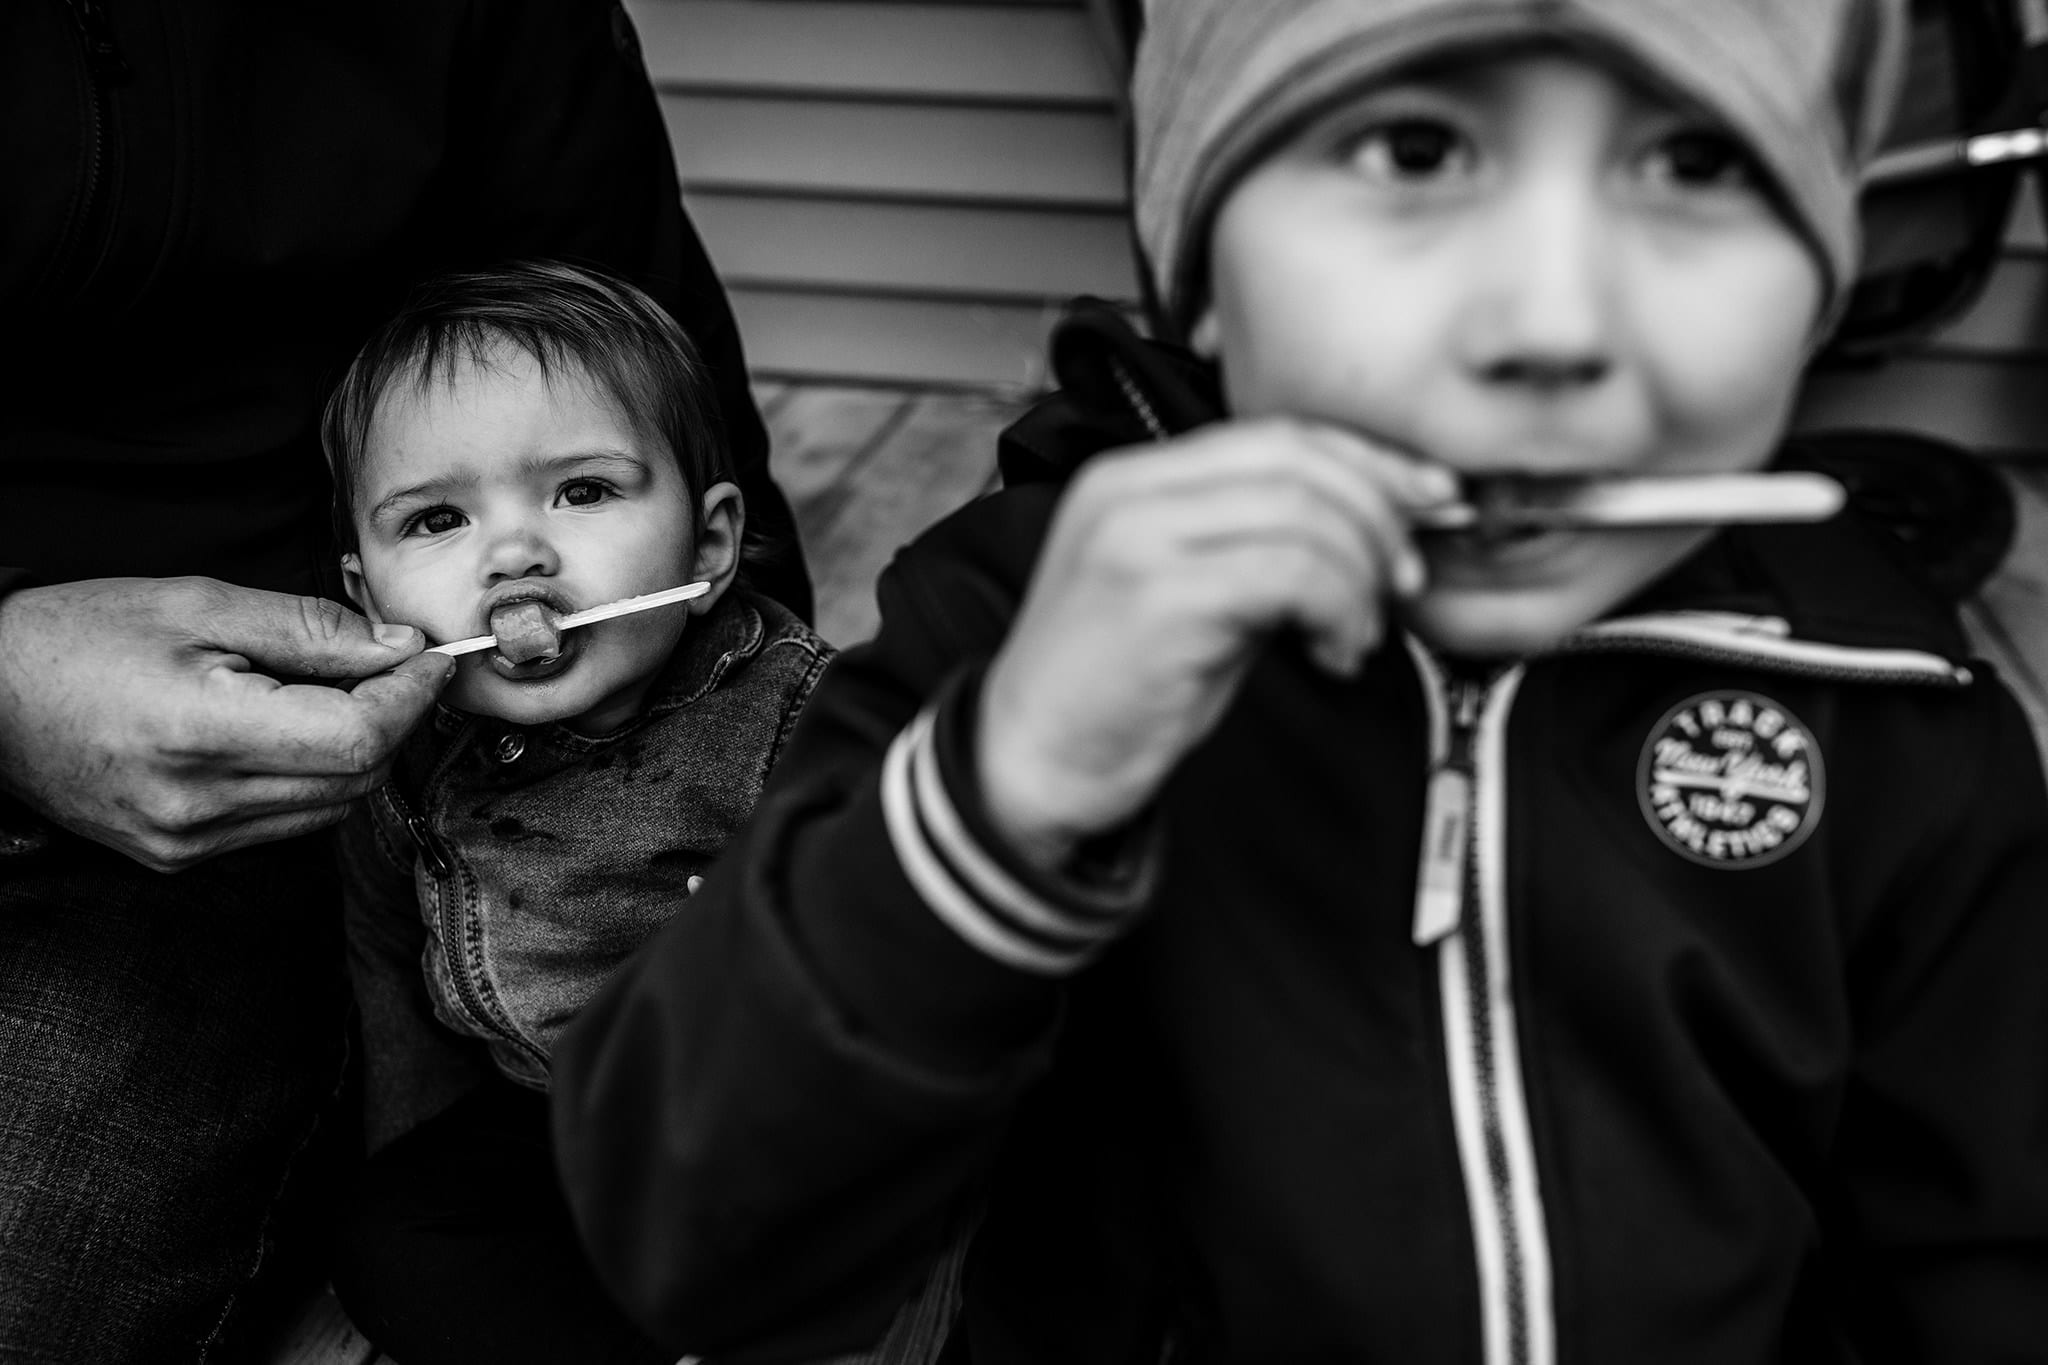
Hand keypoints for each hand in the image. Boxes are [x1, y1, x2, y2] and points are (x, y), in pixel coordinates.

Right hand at [0, 577, 454, 870]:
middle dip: (392, 719)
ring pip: (331, 807)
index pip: (358, 737)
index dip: (411, 696)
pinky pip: (286, 824)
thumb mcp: (201, 604)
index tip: (432, 658)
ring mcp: (188, 842)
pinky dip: (311, 780)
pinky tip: (287, 734)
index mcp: (202, 733)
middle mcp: (198, 805)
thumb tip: (400, 648)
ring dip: (356, 752)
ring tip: (333, 694)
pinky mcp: (179, 856)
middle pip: (356, 777)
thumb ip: (312, 630)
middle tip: (392, 665)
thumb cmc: (82, 635)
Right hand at [977, 420, 1455, 870]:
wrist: (1029, 768)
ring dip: (1359, 578)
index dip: (1368, 461)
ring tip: (1356, 635)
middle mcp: (1129, 490)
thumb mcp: (1191, 598)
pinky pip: (1291, 573)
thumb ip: (1258, 550)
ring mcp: (1138, 537)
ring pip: (1303, 515)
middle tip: (1404, 581)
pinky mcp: (1159, 595)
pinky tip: (1334, 654)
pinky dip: (1337, 610)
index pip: (1276, 434)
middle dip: (1378, 515)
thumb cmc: (1114, 694)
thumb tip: (1373, 532)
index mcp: (1132, 478)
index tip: (1430, 499)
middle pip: (1297, 460)